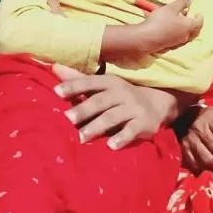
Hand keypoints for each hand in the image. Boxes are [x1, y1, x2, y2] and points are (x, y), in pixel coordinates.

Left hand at [52, 62, 173, 148]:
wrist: (159, 103)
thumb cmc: (121, 95)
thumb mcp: (103, 85)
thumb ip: (78, 79)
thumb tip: (54, 67)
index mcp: (109, 82)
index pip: (90, 82)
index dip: (74, 86)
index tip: (56, 92)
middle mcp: (121, 93)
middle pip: (100, 101)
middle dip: (83, 110)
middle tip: (67, 119)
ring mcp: (133, 108)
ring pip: (113, 117)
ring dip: (97, 127)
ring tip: (82, 138)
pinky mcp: (144, 123)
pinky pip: (132, 131)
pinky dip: (122, 138)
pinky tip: (111, 146)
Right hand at [142, 0, 202, 53]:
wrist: (146, 38)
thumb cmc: (160, 21)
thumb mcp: (171, 8)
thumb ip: (182, 2)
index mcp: (188, 27)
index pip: (199, 23)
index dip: (200, 17)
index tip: (198, 13)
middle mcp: (185, 37)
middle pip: (195, 32)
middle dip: (195, 26)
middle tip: (193, 20)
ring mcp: (177, 44)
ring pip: (186, 37)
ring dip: (186, 30)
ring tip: (181, 23)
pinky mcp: (168, 47)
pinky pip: (177, 41)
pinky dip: (178, 35)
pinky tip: (171, 31)